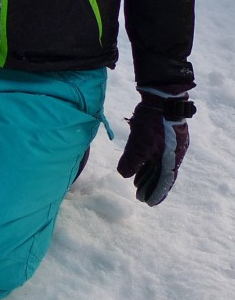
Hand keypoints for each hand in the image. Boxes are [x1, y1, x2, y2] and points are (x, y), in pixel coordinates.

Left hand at [116, 88, 194, 206]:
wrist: (161, 98)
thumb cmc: (152, 123)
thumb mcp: (139, 144)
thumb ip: (132, 161)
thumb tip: (124, 175)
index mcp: (171, 159)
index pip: (164, 181)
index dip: (156, 192)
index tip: (148, 202)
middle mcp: (174, 153)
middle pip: (161, 174)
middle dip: (149, 184)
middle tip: (138, 194)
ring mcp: (171, 143)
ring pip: (158, 163)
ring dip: (147, 173)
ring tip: (136, 180)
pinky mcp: (165, 134)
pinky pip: (157, 152)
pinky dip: (148, 160)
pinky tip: (139, 160)